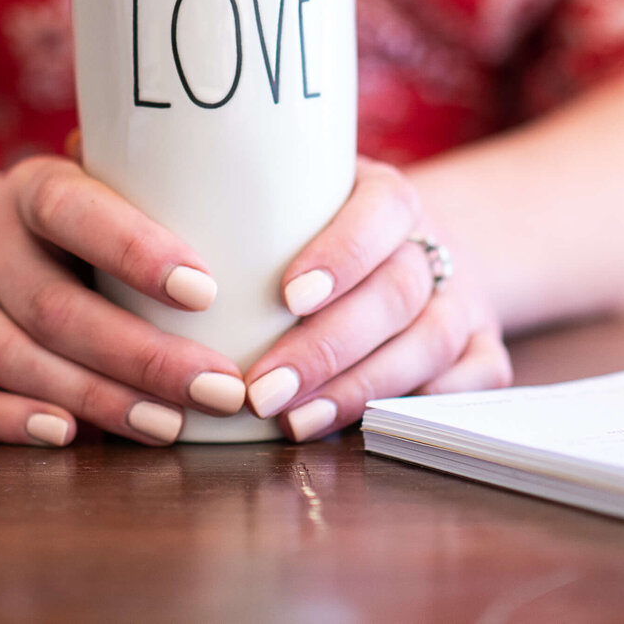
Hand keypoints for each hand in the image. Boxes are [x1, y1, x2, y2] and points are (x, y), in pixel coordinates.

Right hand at [0, 156, 247, 446]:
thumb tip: (249, 203)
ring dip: (99, 399)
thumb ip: (150, 189)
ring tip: (170, 425)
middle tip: (220, 389)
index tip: (205, 291)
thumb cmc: (65, 221)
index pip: (78, 213)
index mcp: (33, 188)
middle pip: (59, 309)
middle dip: (145, 357)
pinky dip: (9, 422)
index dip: (136, 252)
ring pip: (18, 359)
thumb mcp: (93, 183)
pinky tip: (69, 437)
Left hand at [242, 157, 511, 440]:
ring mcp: (462, 299)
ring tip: (295, 423)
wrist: (413, 244)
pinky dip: (426, 405)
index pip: (378, 213)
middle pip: (395, 294)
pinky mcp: (482, 346)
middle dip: (328, 348)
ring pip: (431, 344)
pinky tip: (367, 429)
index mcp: (388, 194)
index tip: (286, 295)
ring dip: (361, 389)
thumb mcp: (296, 198)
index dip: (341, 253)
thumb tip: (142, 232)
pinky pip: (475, 380)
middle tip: (260, 390)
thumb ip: (248, 211)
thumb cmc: (321, 227)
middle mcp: (431, 244)